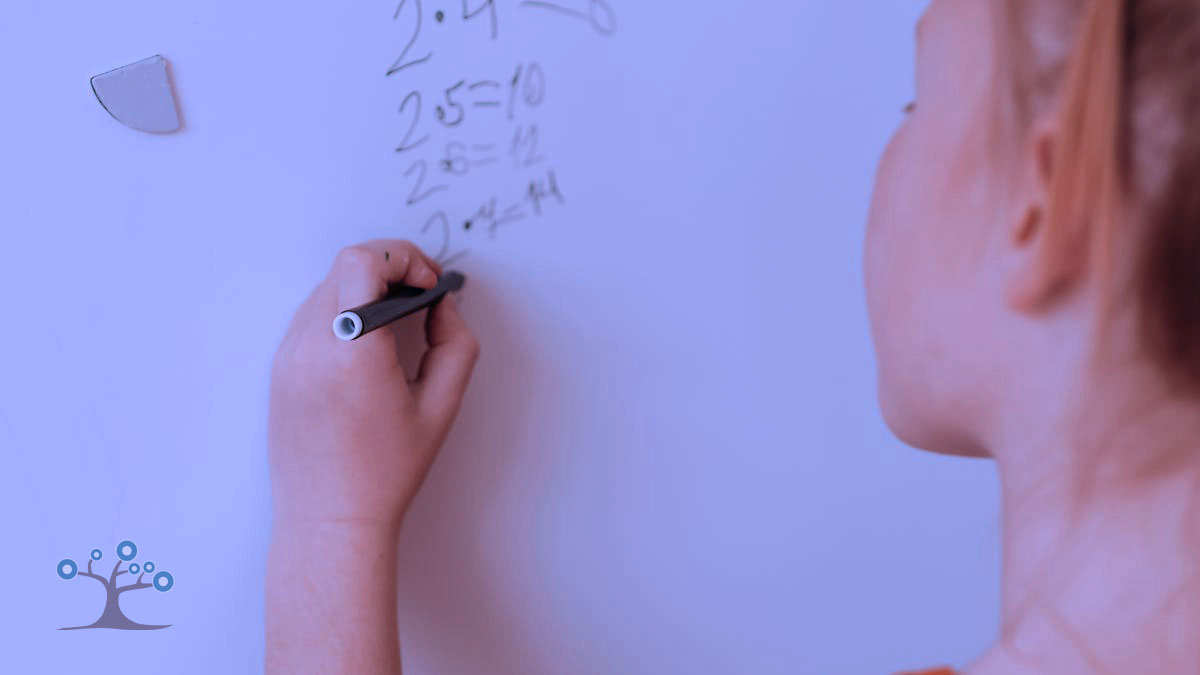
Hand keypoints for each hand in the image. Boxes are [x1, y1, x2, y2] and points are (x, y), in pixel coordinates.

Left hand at [268, 239, 479, 530]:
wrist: (329, 518)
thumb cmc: (384, 473)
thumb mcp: (441, 407)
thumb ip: (455, 345)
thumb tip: (443, 306)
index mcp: (353, 354)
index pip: (365, 261)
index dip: (405, 258)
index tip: (429, 285)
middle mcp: (311, 347)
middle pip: (346, 264)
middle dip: (391, 268)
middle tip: (420, 296)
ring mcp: (288, 356)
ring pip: (328, 285)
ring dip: (366, 288)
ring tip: (395, 321)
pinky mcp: (280, 367)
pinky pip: (312, 314)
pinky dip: (344, 311)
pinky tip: (367, 341)